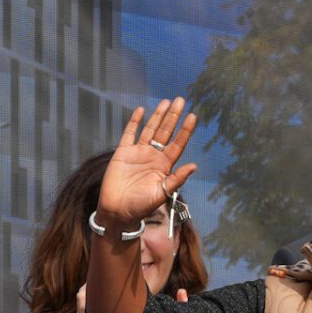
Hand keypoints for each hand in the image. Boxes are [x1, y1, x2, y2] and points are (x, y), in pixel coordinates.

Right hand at [96, 97, 198, 228]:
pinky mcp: (123, 153)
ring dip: (158, 116)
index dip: (185, 130)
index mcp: (164, 166)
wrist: (117, 212)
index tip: (193, 116)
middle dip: (173, 117)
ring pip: (150, 130)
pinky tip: (141, 110)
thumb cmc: (140, 207)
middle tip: (181, 100)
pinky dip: (135, 122)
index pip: (177, 144)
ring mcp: (138, 153)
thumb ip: (176, 179)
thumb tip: (194, 166)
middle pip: (165, 132)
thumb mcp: (161, 194)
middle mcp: (153, 156)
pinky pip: (129, 134)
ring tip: (166, 102)